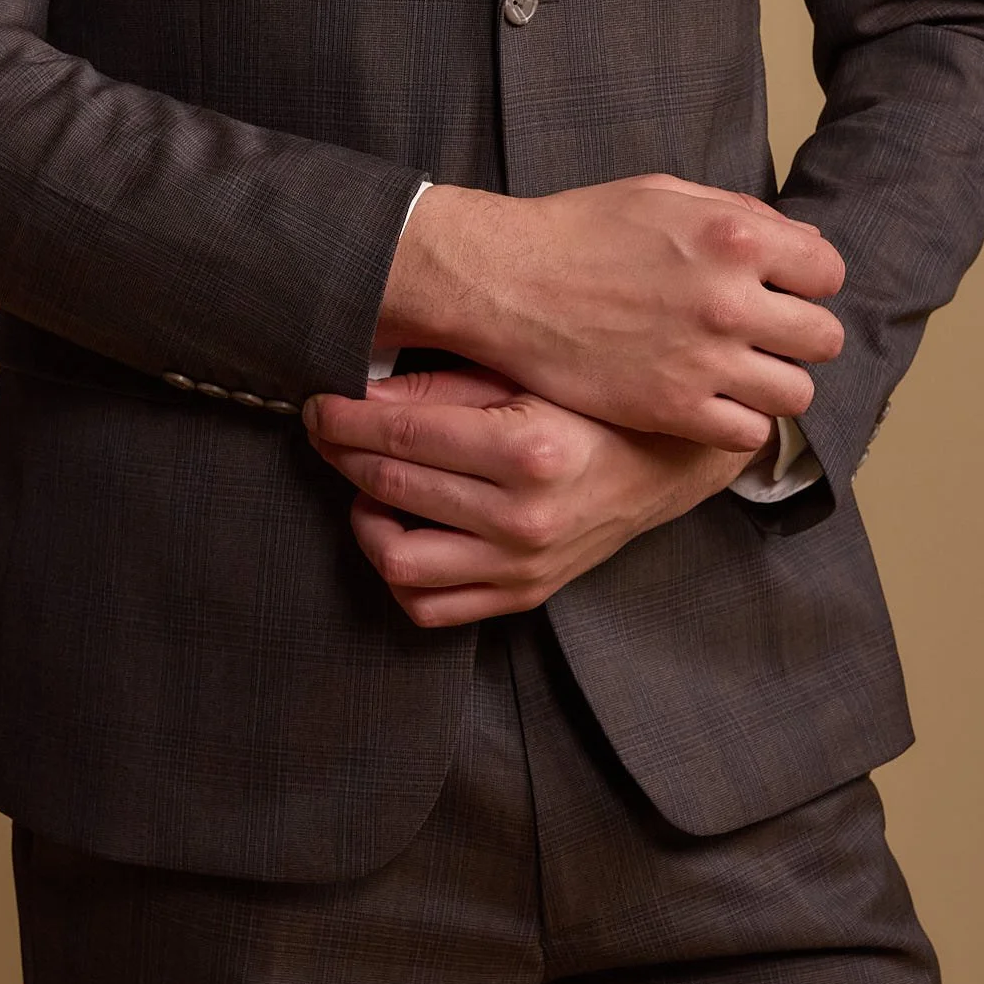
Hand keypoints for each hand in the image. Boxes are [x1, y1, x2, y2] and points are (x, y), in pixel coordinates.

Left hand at [305, 367, 756, 627]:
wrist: (665, 466)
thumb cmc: (591, 406)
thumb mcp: (526, 375)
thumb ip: (443, 387)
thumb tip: (360, 394)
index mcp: (527, 450)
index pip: (401, 435)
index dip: (343, 418)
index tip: (318, 403)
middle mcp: (524, 518)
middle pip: (391, 485)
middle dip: (342, 452)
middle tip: (328, 428)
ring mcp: (522, 568)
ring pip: (398, 561)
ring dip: (364, 516)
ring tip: (368, 482)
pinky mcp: (522, 597)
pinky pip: (430, 607)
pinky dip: (398, 573)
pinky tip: (399, 527)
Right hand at [375, 173, 843, 452]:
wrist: (505, 281)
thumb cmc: (578, 230)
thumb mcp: (661, 193)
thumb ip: (737, 213)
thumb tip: (797, 240)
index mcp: (735, 236)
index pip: (829, 272)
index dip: (808, 280)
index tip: (783, 288)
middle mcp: (731, 299)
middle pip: (823, 338)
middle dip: (799, 335)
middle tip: (764, 335)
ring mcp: (706, 361)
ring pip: (797, 393)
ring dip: (774, 383)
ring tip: (741, 373)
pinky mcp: (674, 409)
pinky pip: (749, 433)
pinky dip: (738, 421)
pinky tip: (711, 402)